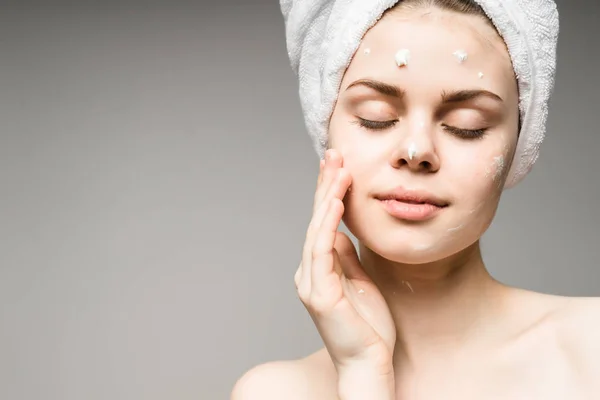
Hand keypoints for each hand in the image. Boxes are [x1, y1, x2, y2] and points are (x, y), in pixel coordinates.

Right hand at [294, 149, 396, 382]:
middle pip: (316, 220)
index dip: (328, 193)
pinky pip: (322, 251)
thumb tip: (341, 233)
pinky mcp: (319, 293)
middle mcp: (309, 272)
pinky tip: (335, 202)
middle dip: (324, 186)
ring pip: (316, 230)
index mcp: (319, 269)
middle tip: (333, 154)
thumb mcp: (360, 282)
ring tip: (337, 169)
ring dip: (326, 197)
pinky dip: (327, 224)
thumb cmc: (368, 327)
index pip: (323, 223)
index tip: (338, 166)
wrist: (369, 364)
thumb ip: (347, 258)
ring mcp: (310, 283)